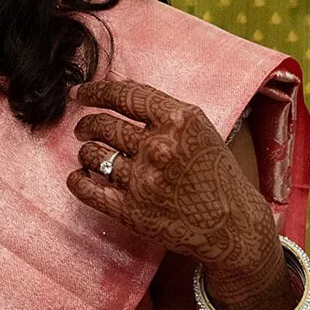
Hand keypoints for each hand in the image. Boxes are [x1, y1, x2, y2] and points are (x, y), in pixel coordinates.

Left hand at [66, 80, 293, 309]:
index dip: (93, 91)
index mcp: (178, 120)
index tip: (78, 93)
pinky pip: (85, 188)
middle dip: (86, 124)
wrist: (232, 226)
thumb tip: (112, 83)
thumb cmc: (214, 173)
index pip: (122, 95)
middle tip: (85, 129)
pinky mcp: (131, 211)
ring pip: (91, 154)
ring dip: (86, 152)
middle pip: (102, 124)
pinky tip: (81, 176)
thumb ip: (156, 106)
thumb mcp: (196, 127)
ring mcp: (144, 180)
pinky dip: (77, 180)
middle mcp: (159, 147)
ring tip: (92, 154)